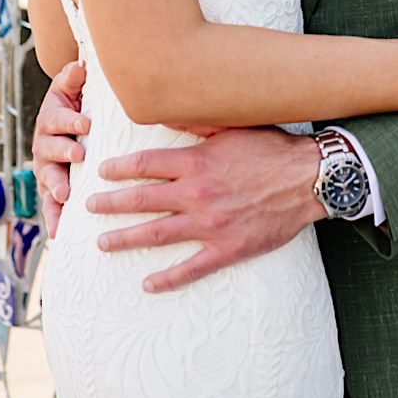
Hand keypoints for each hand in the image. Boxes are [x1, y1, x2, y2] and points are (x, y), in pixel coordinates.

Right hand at [30, 60, 88, 238]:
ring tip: (66, 194)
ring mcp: (47, 169)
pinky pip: (50, 206)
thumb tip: (79, 65)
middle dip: (64, 151)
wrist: (69, 127)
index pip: (58, 119)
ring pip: (48, 178)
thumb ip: (73, 78)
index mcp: (51, 119)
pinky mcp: (52, 191)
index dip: (70, 120)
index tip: (86, 123)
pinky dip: (53, 219)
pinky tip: (59, 233)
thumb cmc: (75, 106)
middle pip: (50, 148)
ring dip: (56, 185)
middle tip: (79, 154)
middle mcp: (44, 145)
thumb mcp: (72, 89)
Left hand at [88, 127, 323, 292]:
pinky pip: (192, 268)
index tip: (100, 172)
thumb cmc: (271, 148)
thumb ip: (193, 123)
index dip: (118, 169)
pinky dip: (168, 278)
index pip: (144, 165)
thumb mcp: (230, 127)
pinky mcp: (229, 248)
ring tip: (102, 243)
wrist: (309, 179)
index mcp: (196, 162)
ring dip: (126, 238)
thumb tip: (161, 114)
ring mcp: (211, 224)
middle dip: (110, 204)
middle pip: (142, 199)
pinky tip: (147, 284)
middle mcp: (197, 193)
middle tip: (87, 208)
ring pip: (158, 234)